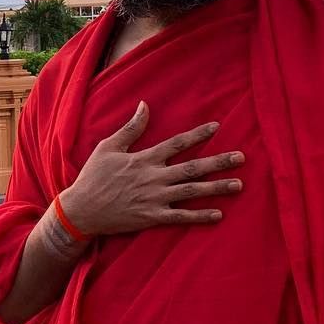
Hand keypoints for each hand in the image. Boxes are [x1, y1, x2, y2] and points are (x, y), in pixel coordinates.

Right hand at [58, 101, 243, 236]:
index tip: (217, 127)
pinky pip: (181, 216)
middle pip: (192, 167)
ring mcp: (155, 198)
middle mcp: (154, 177)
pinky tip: (218, 214)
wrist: (81, 209)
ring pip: (192, 191)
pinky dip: (200, 216)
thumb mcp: (108, 147)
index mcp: (144, 159)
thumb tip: (144, 106)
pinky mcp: (152, 217)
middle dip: (219, 162)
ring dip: (217, 188)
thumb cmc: (93, 176)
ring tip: (238, 184)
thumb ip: (130, 128)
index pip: (177, 143)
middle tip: (241, 158)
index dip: (198, 135)